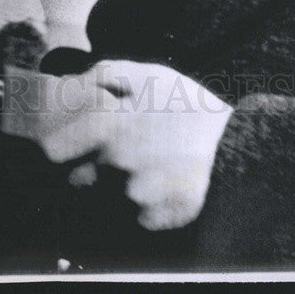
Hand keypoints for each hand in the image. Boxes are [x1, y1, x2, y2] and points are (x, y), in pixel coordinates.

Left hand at [40, 60, 232, 230]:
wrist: (239, 146)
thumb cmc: (189, 106)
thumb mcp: (150, 75)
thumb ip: (105, 73)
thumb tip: (74, 82)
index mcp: (109, 124)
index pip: (56, 150)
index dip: (62, 148)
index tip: (71, 147)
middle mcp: (115, 162)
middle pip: (79, 178)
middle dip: (92, 170)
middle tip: (119, 158)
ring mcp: (133, 196)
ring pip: (105, 199)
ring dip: (116, 189)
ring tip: (147, 171)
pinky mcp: (153, 220)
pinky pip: (132, 219)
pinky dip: (142, 208)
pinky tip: (162, 188)